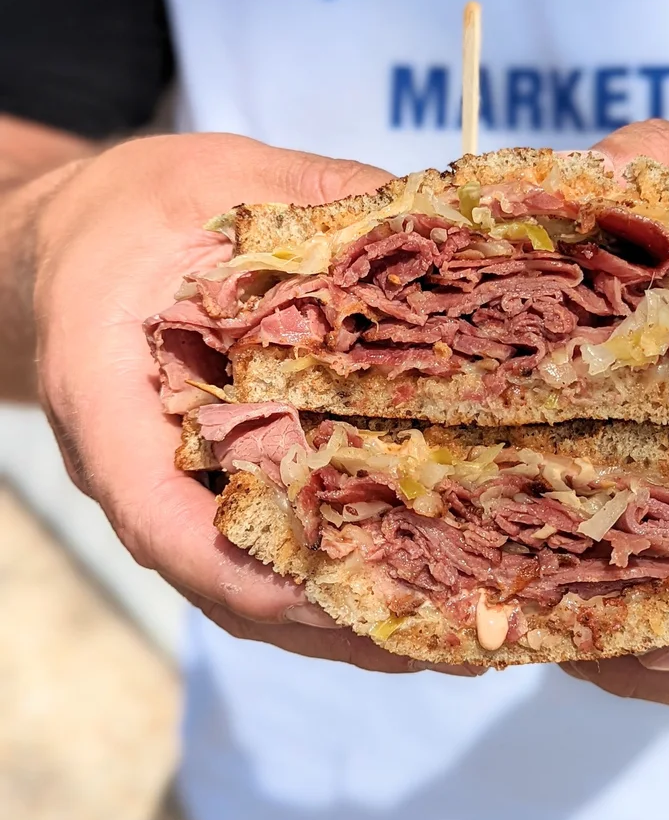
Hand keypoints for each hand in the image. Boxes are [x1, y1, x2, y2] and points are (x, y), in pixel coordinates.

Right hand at [31, 133, 472, 672]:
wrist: (73, 245)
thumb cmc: (129, 214)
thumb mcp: (213, 180)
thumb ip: (314, 196)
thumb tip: (439, 223)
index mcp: (106, 389)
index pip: (151, 504)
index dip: (227, 563)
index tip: (311, 598)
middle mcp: (134, 461)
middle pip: (216, 573)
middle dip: (323, 618)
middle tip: (430, 640)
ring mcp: (171, 484)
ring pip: (244, 581)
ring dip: (337, 620)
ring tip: (444, 636)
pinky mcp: (208, 483)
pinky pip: (260, 547)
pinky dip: (330, 576)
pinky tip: (412, 581)